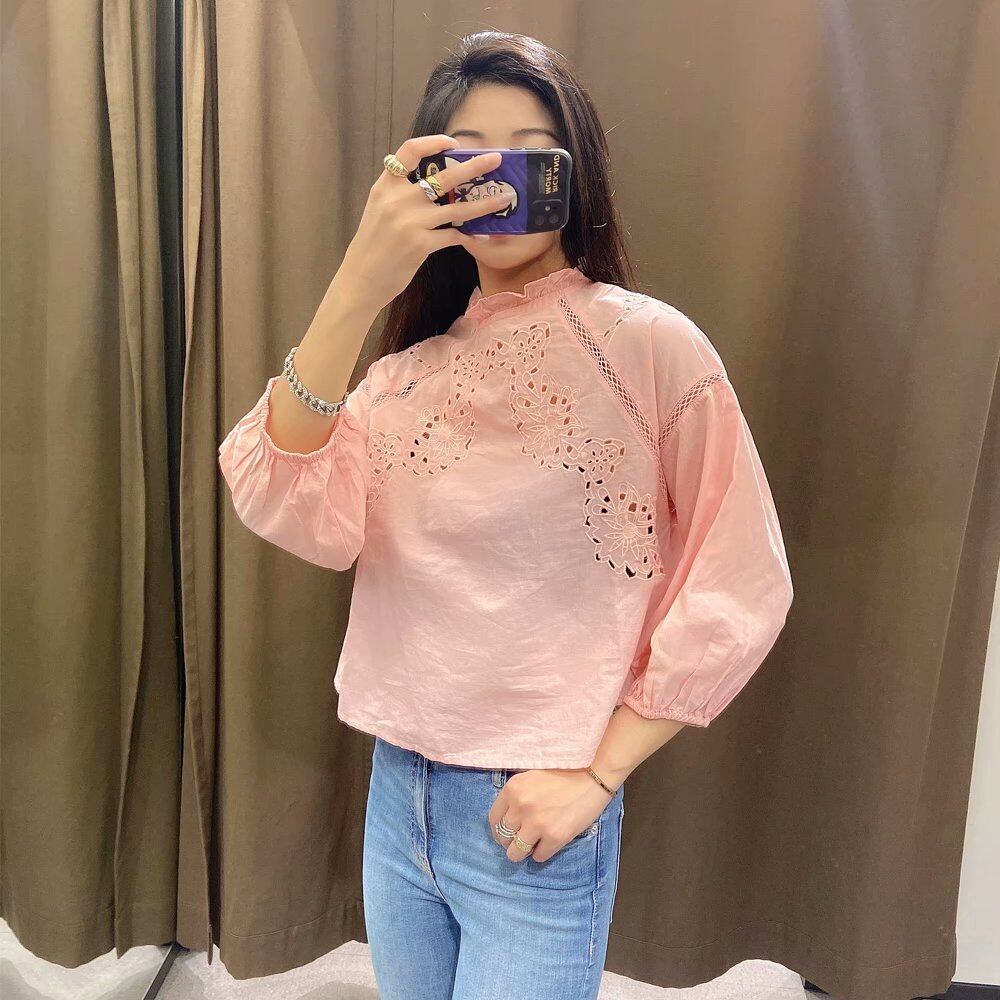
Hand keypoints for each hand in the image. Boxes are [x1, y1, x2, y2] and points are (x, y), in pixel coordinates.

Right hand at [334, 133, 513, 314]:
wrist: (360, 279)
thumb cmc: (373, 246)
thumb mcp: (379, 211)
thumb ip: (400, 195)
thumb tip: (434, 186)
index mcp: (386, 186)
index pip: (410, 151)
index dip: (434, 142)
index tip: (454, 143)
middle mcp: (398, 200)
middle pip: (443, 175)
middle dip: (474, 165)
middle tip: (496, 159)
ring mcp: (410, 222)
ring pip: (457, 207)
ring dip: (484, 203)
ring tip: (504, 198)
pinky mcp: (420, 244)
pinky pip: (453, 235)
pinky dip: (469, 236)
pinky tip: (482, 237)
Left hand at [487, 768, 615, 862]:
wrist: (593, 778)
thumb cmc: (563, 775)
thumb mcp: (531, 777)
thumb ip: (517, 795)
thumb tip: (507, 819)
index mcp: (512, 789)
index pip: (493, 819)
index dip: (499, 829)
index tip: (507, 832)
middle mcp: (520, 807)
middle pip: (503, 838)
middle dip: (511, 841)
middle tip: (522, 838)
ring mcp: (537, 823)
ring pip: (515, 853)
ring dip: (523, 851)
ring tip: (533, 845)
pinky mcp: (555, 837)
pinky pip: (538, 857)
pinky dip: (542, 853)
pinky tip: (549, 843)